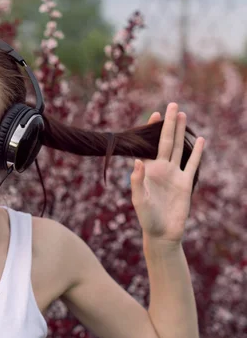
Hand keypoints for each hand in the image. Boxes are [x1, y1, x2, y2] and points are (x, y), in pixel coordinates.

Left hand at [130, 103, 204, 243]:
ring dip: (182, 132)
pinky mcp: (186, 183)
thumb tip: (137, 161)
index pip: (149, 145)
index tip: (154, 113)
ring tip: (183, 114)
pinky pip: (193, 164)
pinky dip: (197, 152)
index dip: (151, 129)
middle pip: (166, 140)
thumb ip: (137, 180)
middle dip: (169, 123)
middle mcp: (161, 168)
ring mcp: (174, 174)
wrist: (162, 233)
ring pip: (179, 148)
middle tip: (172, 104)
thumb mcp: (139, 199)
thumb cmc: (146, 218)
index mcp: (148, 170)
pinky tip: (200, 140)